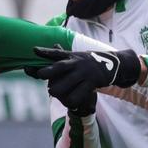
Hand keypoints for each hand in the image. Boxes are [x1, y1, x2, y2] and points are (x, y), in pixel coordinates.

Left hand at [27, 46, 142, 111]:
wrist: (114, 64)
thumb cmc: (90, 61)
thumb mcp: (78, 55)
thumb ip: (64, 53)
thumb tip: (53, 44)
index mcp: (71, 56)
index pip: (56, 53)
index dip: (44, 52)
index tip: (33, 50)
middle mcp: (76, 63)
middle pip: (58, 67)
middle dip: (46, 72)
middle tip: (41, 76)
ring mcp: (83, 73)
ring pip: (64, 84)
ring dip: (57, 91)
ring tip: (54, 93)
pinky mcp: (91, 83)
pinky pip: (76, 95)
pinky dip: (71, 101)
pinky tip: (69, 103)